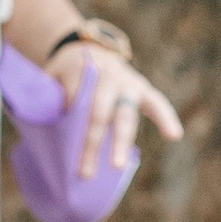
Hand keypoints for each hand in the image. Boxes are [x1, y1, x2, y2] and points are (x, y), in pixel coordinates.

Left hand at [54, 39, 184, 175]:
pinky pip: (157, 104)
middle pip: (98, 114)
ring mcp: (127, 82)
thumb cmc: (64, 72)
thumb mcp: (49, 77)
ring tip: (116, 166)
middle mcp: (107, 75)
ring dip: (120, 142)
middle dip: (91, 143)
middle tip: (85, 172)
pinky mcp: (142, 89)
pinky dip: (166, 118)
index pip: (74, 99)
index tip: (60, 144)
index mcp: (81, 68)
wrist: (85, 49)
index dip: (67, 120)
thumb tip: (47, 125)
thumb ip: (47, 96)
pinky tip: (174, 135)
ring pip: (125, 115)